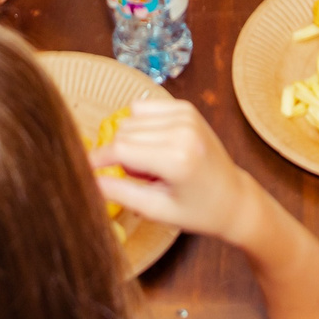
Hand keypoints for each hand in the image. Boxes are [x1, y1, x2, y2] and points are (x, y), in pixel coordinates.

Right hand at [91, 100, 264, 244]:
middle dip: (121, 156)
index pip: (120, 150)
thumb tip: (89, 180)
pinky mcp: (186, 107)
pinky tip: (157, 147)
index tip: (84, 169)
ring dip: (131, 141)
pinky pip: (143, 108)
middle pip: (123, 132)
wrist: (233, 198)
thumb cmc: (197, 212)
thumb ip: (120, 193)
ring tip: (153, 165)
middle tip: (143, 179)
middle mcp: (182, 130)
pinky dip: (141, 127)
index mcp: (177, 158)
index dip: (98, 159)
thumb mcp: (157, 211)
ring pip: (130, 119)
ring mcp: (186, 114)